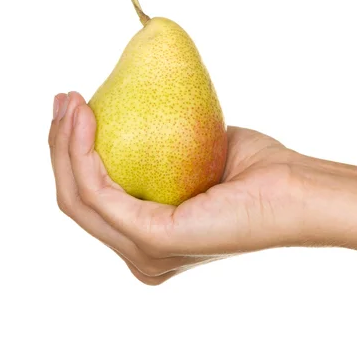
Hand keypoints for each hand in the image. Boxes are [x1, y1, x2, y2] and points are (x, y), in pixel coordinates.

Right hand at [49, 92, 306, 284]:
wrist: (297, 188)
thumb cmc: (258, 170)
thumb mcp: (195, 153)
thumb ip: (159, 146)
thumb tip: (131, 110)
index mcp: (152, 242)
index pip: (93, 202)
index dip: (73, 155)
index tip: (75, 107)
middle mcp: (144, 257)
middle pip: (75, 201)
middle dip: (60, 146)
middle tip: (63, 99)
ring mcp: (146, 253)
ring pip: (77, 197)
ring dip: (64, 145)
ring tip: (69, 101)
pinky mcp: (153, 239)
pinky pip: (99, 192)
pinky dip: (83, 152)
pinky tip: (87, 117)